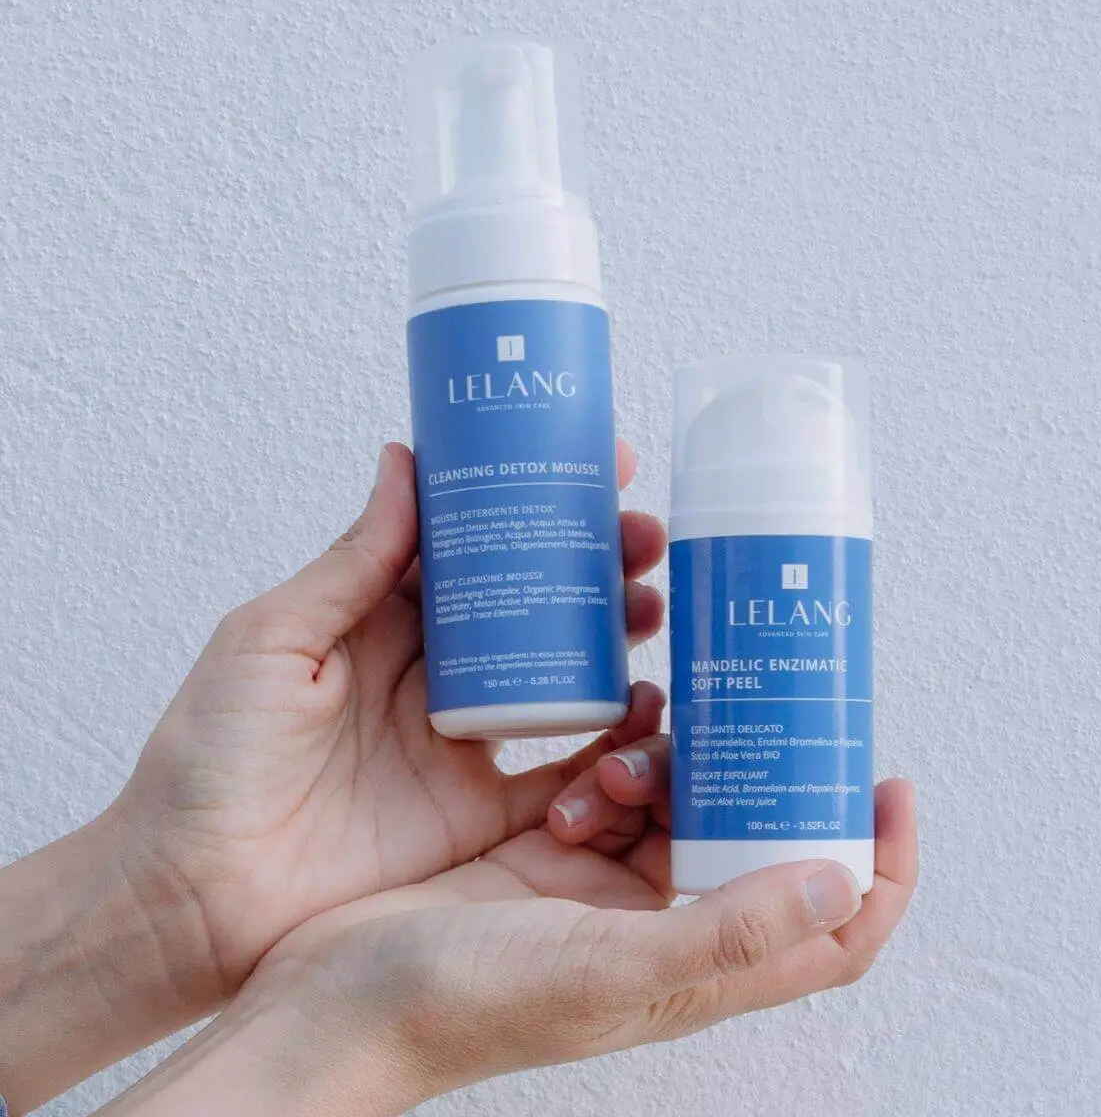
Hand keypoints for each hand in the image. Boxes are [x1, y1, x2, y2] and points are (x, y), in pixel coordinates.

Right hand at [101, 764, 916, 1115]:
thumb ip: (725, 936)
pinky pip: (608, 785)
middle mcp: (661, 930)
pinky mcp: (551, 852)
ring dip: (666, 766)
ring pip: (678, 804)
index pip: (833, 928)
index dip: (880, 863)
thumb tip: (840, 881)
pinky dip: (611, 757)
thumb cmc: (458, 1005)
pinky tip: (589, 748)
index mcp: (695, 972)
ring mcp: (604, 889)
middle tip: (745, 719)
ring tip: (622, 756)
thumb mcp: (603, 972)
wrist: (334, 998)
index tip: (888, 781)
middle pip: (754, 844)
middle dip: (754, 781)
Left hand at [115, 441, 665, 1001]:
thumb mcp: (275, 638)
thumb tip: (405, 460)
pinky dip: (611, 740)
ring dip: (613, 633)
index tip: (596, 468)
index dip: (534, 504)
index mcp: (384, 620)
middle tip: (643, 534)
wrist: (195, 895)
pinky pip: (564, 769)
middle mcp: (435, 672)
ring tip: (651, 603)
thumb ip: (351, 562)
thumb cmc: (212, 758)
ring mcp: (464, 739)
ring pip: (561, 671)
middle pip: (533, 602)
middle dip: (594, 563)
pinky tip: (648, 701)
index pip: (476, 545)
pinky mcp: (482, 812)